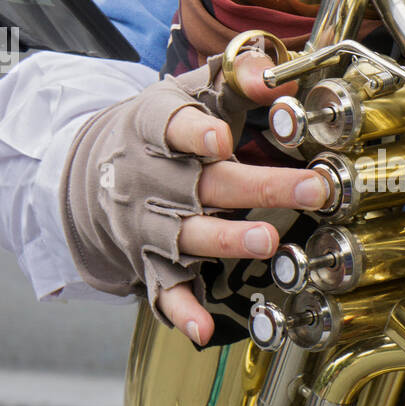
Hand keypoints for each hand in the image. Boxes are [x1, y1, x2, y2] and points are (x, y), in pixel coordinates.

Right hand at [60, 47, 329, 346]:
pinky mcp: (150, 263)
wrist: (94, 173)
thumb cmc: (164, 128)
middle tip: (310, 188)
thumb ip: (233, 78)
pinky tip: (203, 330)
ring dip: (226, 240)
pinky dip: (182, 311)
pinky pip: (165, 291)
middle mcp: (150, 179)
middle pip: (202, 183)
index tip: (221, 138)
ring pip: (187, 235)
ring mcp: (149, 225)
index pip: (169, 126)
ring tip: (266, 241)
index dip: (193, 132)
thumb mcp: (190, 93)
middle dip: (258, 187)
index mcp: (154, 128)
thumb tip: (275, 75)